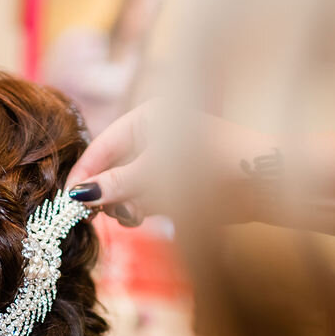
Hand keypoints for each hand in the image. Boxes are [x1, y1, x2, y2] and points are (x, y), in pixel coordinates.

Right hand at [66, 101, 271, 226]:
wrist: (266, 183)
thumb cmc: (214, 165)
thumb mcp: (158, 174)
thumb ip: (117, 185)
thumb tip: (78, 197)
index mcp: (146, 119)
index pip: (100, 147)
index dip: (83, 174)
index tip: (68, 201)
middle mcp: (150, 139)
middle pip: (110, 172)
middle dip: (110, 194)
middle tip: (109, 213)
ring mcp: (161, 165)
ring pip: (125, 192)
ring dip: (129, 206)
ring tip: (143, 213)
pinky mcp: (173, 189)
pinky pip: (143, 203)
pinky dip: (144, 212)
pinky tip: (153, 216)